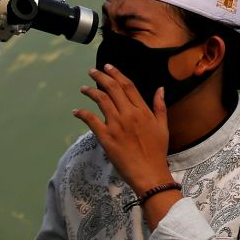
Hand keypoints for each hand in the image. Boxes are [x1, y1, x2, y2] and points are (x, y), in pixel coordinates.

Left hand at [74, 64, 174, 194]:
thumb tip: (160, 89)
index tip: (108, 67)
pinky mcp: (106, 137)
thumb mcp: (162, 126)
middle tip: (92, 71)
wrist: (149, 173)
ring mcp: (116, 125)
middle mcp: (128, 114)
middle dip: (100, 77)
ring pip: (101, 100)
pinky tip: (76, 111)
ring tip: (83, 88)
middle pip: (112, 89)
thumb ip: (160, 106)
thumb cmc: (157, 151)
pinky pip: (91, 120)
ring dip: (90, 91)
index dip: (116, 74)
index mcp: (142, 110)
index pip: (127, 85)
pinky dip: (82, 113)